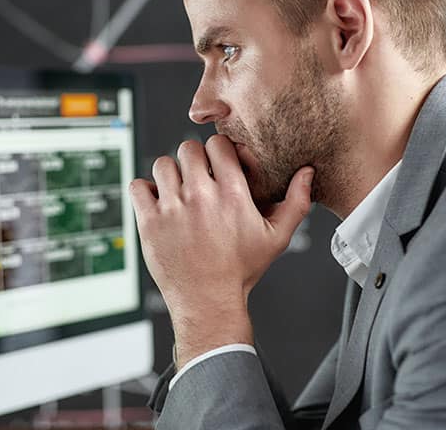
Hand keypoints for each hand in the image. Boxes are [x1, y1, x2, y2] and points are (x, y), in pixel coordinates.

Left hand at [129, 135, 313, 366]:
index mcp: (232, 194)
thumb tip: (307, 173)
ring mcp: (172, 209)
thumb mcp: (276, 238)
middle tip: (197, 178)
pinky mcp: (150, 223)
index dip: (218, 151)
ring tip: (177, 191)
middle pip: (188, 149)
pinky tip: (158, 203)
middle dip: (194, 160)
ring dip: (170, 174)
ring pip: (162, 163)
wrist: (208, 302)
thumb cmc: (240, 271)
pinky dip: (145, 190)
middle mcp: (201, 197)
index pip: (218, 144)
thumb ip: (296, 202)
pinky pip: (138, 186)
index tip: (217, 165)